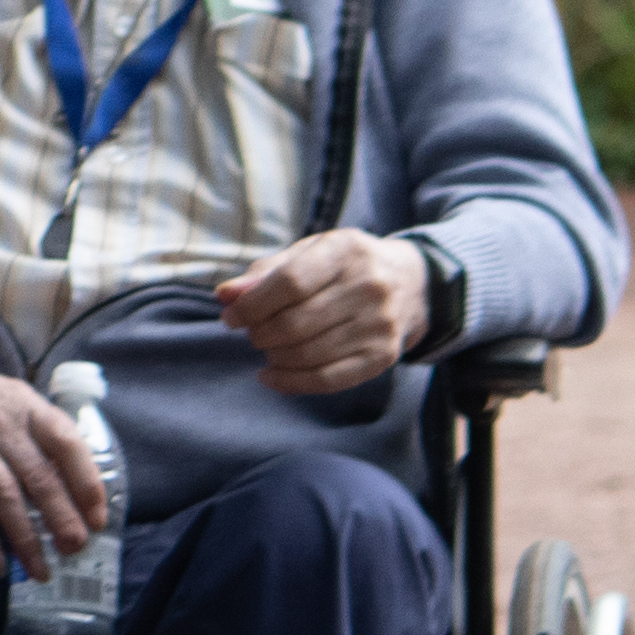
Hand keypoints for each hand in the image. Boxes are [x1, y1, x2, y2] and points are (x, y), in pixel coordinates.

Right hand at [0, 346, 104, 577]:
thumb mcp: (10, 398)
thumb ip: (39, 434)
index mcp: (26, 406)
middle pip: (39, 478)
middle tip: (75, 549)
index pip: (67, 445)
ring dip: (25, 539)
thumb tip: (71, 486)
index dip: (87, 483)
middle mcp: (0, 425)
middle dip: (62, 519)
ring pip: (4, 497)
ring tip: (40, 569)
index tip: (97, 518)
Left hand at [216, 230, 430, 396]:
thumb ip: (264, 273)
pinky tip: (270, 376)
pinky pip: (329, 379)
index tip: (231, 317)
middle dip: (260, 333)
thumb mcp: (307, 254)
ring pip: (308, 354)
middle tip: (251, 333)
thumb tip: (225, 296)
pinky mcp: (383, 356)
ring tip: (266, 348)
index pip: (289, 283)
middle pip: (295, 323)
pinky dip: (291, 383)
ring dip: (274, 357)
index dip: (252, 305)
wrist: (410, 283)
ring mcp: (380, 324)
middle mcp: (370, 287)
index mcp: (346, 251)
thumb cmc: (342, 266)